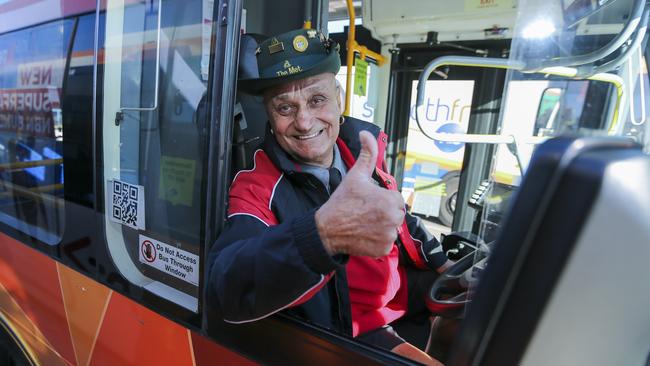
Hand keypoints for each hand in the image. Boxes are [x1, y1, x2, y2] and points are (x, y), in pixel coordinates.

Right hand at [315, 131, 404, 256]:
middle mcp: (393, 218)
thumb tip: (367, 134)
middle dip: (384, 213)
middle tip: (366, 212)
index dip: (383, 199)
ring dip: (382, 226)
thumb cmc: (342, 201)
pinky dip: (378, 240)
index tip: (369, 201)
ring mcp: (389, 235)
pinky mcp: (384, 249)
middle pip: (396, 214)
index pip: (396, 199)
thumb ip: (367, 154)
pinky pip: (387, 243)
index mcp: (390, 199)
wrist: (327, 228)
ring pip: (392, 228)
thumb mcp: (356, 175)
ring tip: (365, 223)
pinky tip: (365, 234)